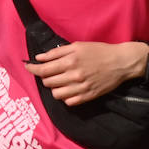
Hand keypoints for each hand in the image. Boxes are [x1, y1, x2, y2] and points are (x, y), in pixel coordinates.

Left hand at [23, 41, 144, 105]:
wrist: (121, 63)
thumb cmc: (99, 51)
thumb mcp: (77, 46)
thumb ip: (56, 52)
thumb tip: (39, 58)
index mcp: (70, 61)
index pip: (43, 70)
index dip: (32, 69)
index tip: (27, 67)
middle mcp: (74, 76)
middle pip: (48, 82)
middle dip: (44, 77)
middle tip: (49, 72)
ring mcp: (81, 88)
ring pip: (56, 94)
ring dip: (54, 88)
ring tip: (59, 81)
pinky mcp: (88, 97)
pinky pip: (69, 102)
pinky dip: (65, 96)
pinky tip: (69, 89)